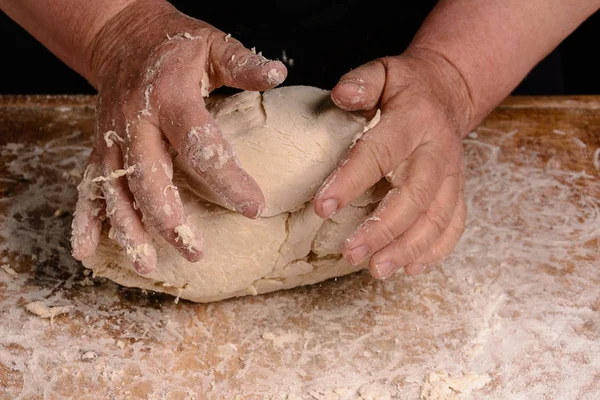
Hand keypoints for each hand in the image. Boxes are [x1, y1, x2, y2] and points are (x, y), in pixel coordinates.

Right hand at [70, 0, 286, 273]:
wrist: (121, 36)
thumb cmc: (173, 45)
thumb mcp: (212, 44)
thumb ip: (243, 63)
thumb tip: (280, 73)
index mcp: (169, 97)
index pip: (199, 144)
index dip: (226, 177)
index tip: (254, 207)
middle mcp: (136, 122)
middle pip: (151, 177)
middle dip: (172, 219)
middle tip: (196, 252)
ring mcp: (113, 138)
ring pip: (116, 190)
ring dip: (130, 230)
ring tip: (147, 265)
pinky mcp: (99, 148)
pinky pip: (88, 186)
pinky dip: (86, 219)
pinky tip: (88, 251)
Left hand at [314, 48, 470, 278]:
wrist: (446, 93)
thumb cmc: (405, 87)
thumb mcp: (383, 72)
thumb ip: (362, 82)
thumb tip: (341, 95)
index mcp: (414, 120)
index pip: (379, 153)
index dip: (350, 181)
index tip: (322, 208)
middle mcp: (438, 150)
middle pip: (414, 196)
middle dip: (382, 229)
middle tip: (350, 253)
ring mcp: (453, 174)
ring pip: (437, 218)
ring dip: (408, 248)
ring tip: (377, 269)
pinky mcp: (458, 191)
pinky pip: (454, 225)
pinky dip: (435, 250)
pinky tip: (410, 268)